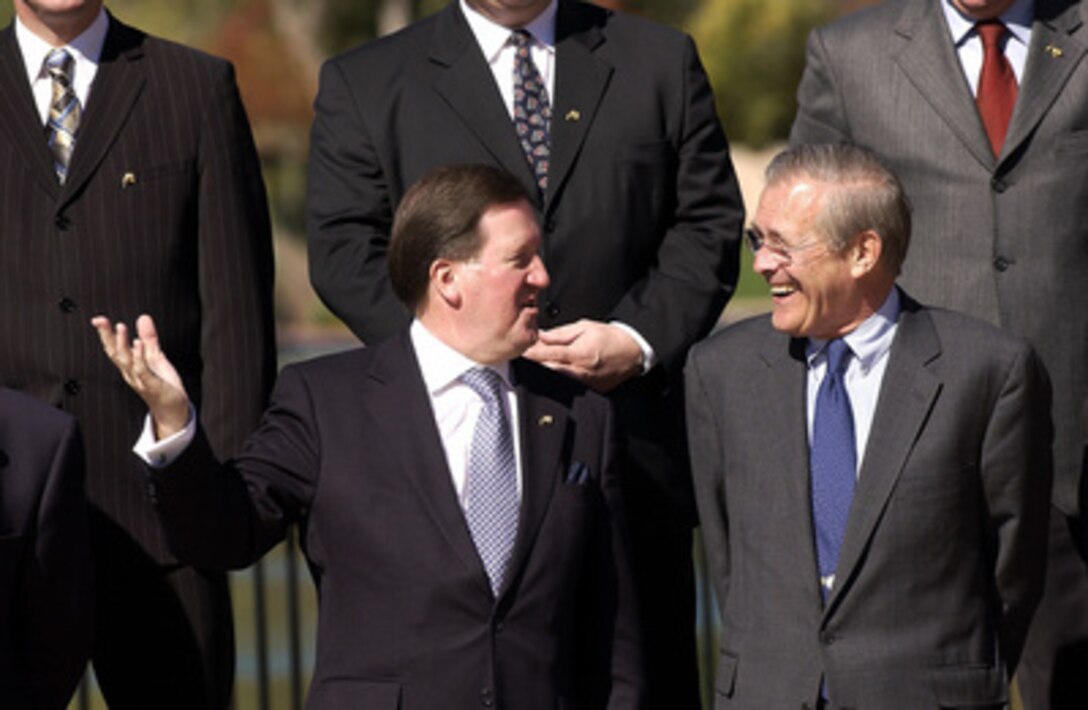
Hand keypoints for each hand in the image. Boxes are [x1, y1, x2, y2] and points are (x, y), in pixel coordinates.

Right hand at [91, 314, 189, 439]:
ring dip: (122, 344)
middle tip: (100, 320)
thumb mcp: (155, 357)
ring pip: (126, 361)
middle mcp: (130, 373)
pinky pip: (142, 370)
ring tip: (121, 327)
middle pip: (115, 353)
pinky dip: (138, 357)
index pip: (113, 348)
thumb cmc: (162, 384)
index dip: (106, 334)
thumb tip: (143, 317)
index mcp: (129, 366)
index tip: (98, 320)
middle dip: (107, 336)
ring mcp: (139, 380)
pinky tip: (138, 344)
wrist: (173, 408)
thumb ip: (149, 338)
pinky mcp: (152, 385)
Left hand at [523, 319, 643, 391]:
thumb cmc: (611, 337)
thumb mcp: (585, 327)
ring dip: (546, 371)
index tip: (522, 350)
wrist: (632, 351)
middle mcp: (580, 371)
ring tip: (541, 363)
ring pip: (556, 380)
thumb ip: (561, 334)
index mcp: (579, 354)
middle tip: (528, 355)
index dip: (532, 353)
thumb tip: (542, 336)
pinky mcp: (590, 389)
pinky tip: (556, 370)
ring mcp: (585, 382)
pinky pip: (568, 385)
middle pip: (548, 370)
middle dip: (537, 363)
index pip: (547, 355)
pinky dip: (559, 377)